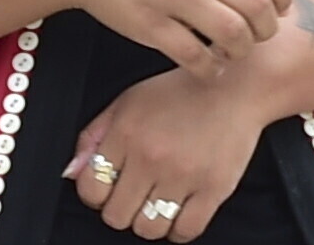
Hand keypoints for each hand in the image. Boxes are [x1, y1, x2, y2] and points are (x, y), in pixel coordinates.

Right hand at [61, 0, 292, 79]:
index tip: (280, 11)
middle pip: (255, 6)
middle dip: (266, 29)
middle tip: (259, 36)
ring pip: (230, 32)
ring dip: (241, 50)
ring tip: (235, 52)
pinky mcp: (148, 25)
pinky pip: (191, 54)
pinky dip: (208, 67)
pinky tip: (209, 68)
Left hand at [65, 64, 276, 238]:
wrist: (240, 84)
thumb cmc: (184, 91)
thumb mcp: (130, 101)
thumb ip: (94, 135)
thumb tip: (73, 173)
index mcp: (127, 132)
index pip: (91, 189)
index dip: (98, 193)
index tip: (113, 187)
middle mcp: (152, 155)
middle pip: (116, 215)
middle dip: (123, 209)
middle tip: (138, 195)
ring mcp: (184, 173)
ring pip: (148, 228)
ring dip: (150, 221)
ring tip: (159, 203)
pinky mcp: (215, 186)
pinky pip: (186, 230)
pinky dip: (180, 230)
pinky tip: (182, 212)